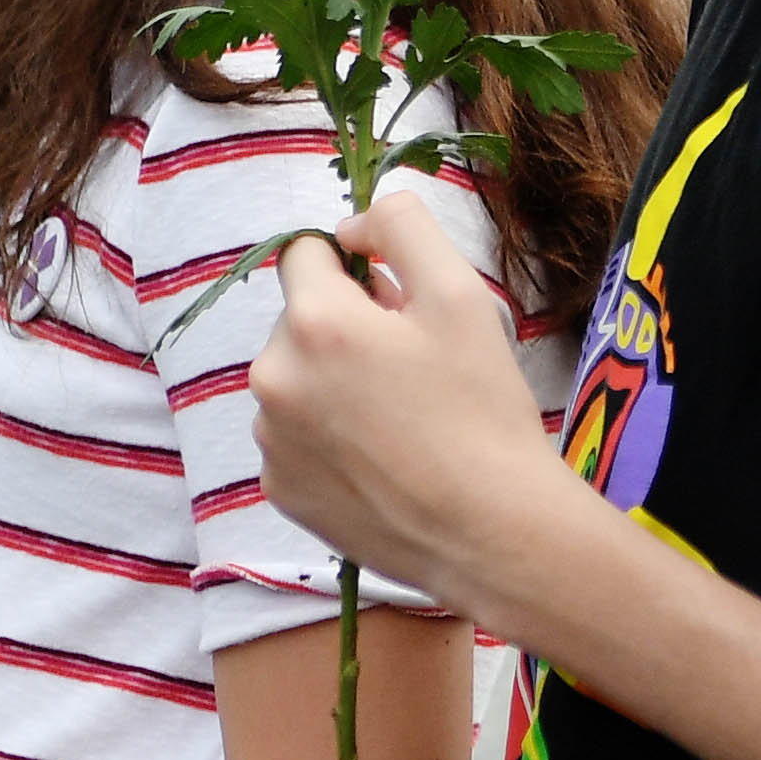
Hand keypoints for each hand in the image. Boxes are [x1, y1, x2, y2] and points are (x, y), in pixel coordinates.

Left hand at [251, 192, 595, 606]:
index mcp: (314, 322)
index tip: (398, 305)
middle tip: (412, 368)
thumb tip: (351, 227)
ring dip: (332, 384)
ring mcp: (271, 440)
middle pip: (299, 320)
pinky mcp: (279, 490)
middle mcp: (273, 378)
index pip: (306, 254)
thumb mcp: (460, 294)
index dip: (357, 269)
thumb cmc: (482, 409)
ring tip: (399, 420)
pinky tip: (381, 461)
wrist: (490, 531)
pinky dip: (328, 439)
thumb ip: (402, 228)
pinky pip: (294, 438)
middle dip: (344, 329)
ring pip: (295, 380)